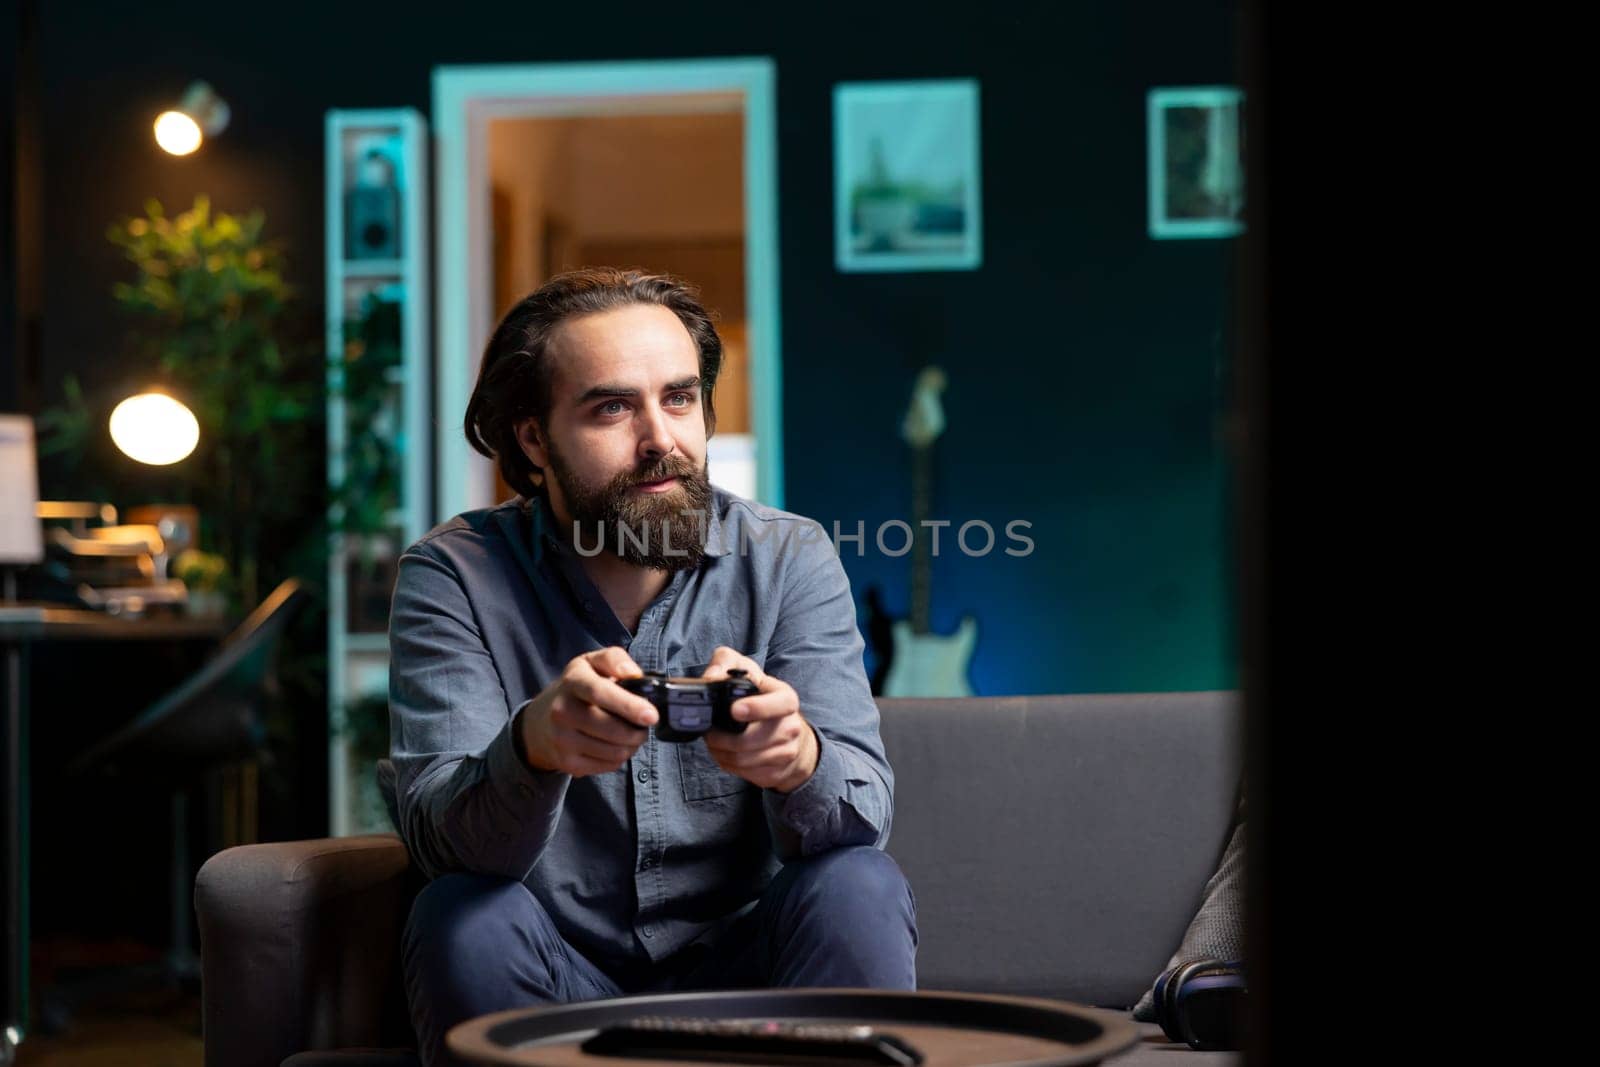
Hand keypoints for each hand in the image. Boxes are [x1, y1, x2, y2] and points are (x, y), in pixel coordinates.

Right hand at [518, 647, 657, 776]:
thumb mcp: (591, 663)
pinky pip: (609, 765)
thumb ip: (614, 660)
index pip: (600, 693)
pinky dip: (620, 757)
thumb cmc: (576, 689)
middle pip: (611, 729)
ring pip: (615, 751)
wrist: (540, 721)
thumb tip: (635, 675)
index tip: (651, 715)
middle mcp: (562, 710)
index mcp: (573, 681)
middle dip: (638, 731)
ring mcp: (562, 739)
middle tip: (644, 725)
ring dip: (632, 745)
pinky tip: (615, 745)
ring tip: (631, 734)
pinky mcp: (567, 762)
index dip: (628, 705)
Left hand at [700, 647, 817, 792]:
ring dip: (720, 752)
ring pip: (743, 760)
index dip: (757, 708)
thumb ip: (726, 662)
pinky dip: (727, 763)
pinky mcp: (776, 773)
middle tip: (708, 731)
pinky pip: (744, 773)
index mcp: (786, 699)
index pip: (780, 704)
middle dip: (721, 738)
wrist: (790, 732)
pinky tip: (724, 752)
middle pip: (750, 741)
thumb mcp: (748, 671)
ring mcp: (786, 753)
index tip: (734, 710)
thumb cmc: (763, 697)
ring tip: (714, 741)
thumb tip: (711, 677)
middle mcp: (791, 727)